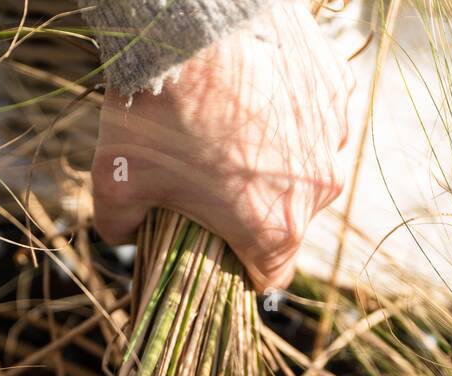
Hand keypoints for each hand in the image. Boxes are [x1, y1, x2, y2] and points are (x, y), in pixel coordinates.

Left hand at [90, 0, 352, 291]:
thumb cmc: (155, 110)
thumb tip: (123, 235)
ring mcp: (333, 136)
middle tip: (212, 178)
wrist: (191, 24)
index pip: (271, 274)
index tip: (219, 249)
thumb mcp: (116, 180)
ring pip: (306, 166)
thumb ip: (118, 224)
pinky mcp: (336, 88)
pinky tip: (252, 94)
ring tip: (230, 130)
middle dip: (254, 207)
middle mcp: (319, 190)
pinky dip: (289, 113)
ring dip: (275, 158)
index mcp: (275, 228)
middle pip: (289, 218)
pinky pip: (315, 116)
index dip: (242, 268)